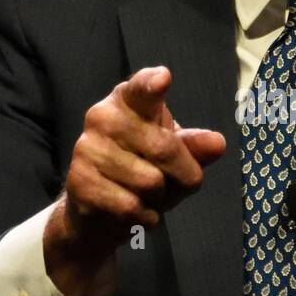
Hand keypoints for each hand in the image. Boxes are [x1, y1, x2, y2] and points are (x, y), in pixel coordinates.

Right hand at [43, 65, 224, 295]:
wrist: (99, 210)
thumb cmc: (143, 170)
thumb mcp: (175, 156)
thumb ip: (194, 147)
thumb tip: (217, 143)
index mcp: (128, 100)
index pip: (141, 88)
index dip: (152, 84)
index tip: (163, 79)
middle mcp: (103, 117)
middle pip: (164, 148)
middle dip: (183, 175)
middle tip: (175, 181)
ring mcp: (87, 148)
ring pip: (150, 182)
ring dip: (160, 198)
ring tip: (147, 195)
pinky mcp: (79, 182)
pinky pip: (131, 206)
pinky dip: (144, 216)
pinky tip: (136, 211)